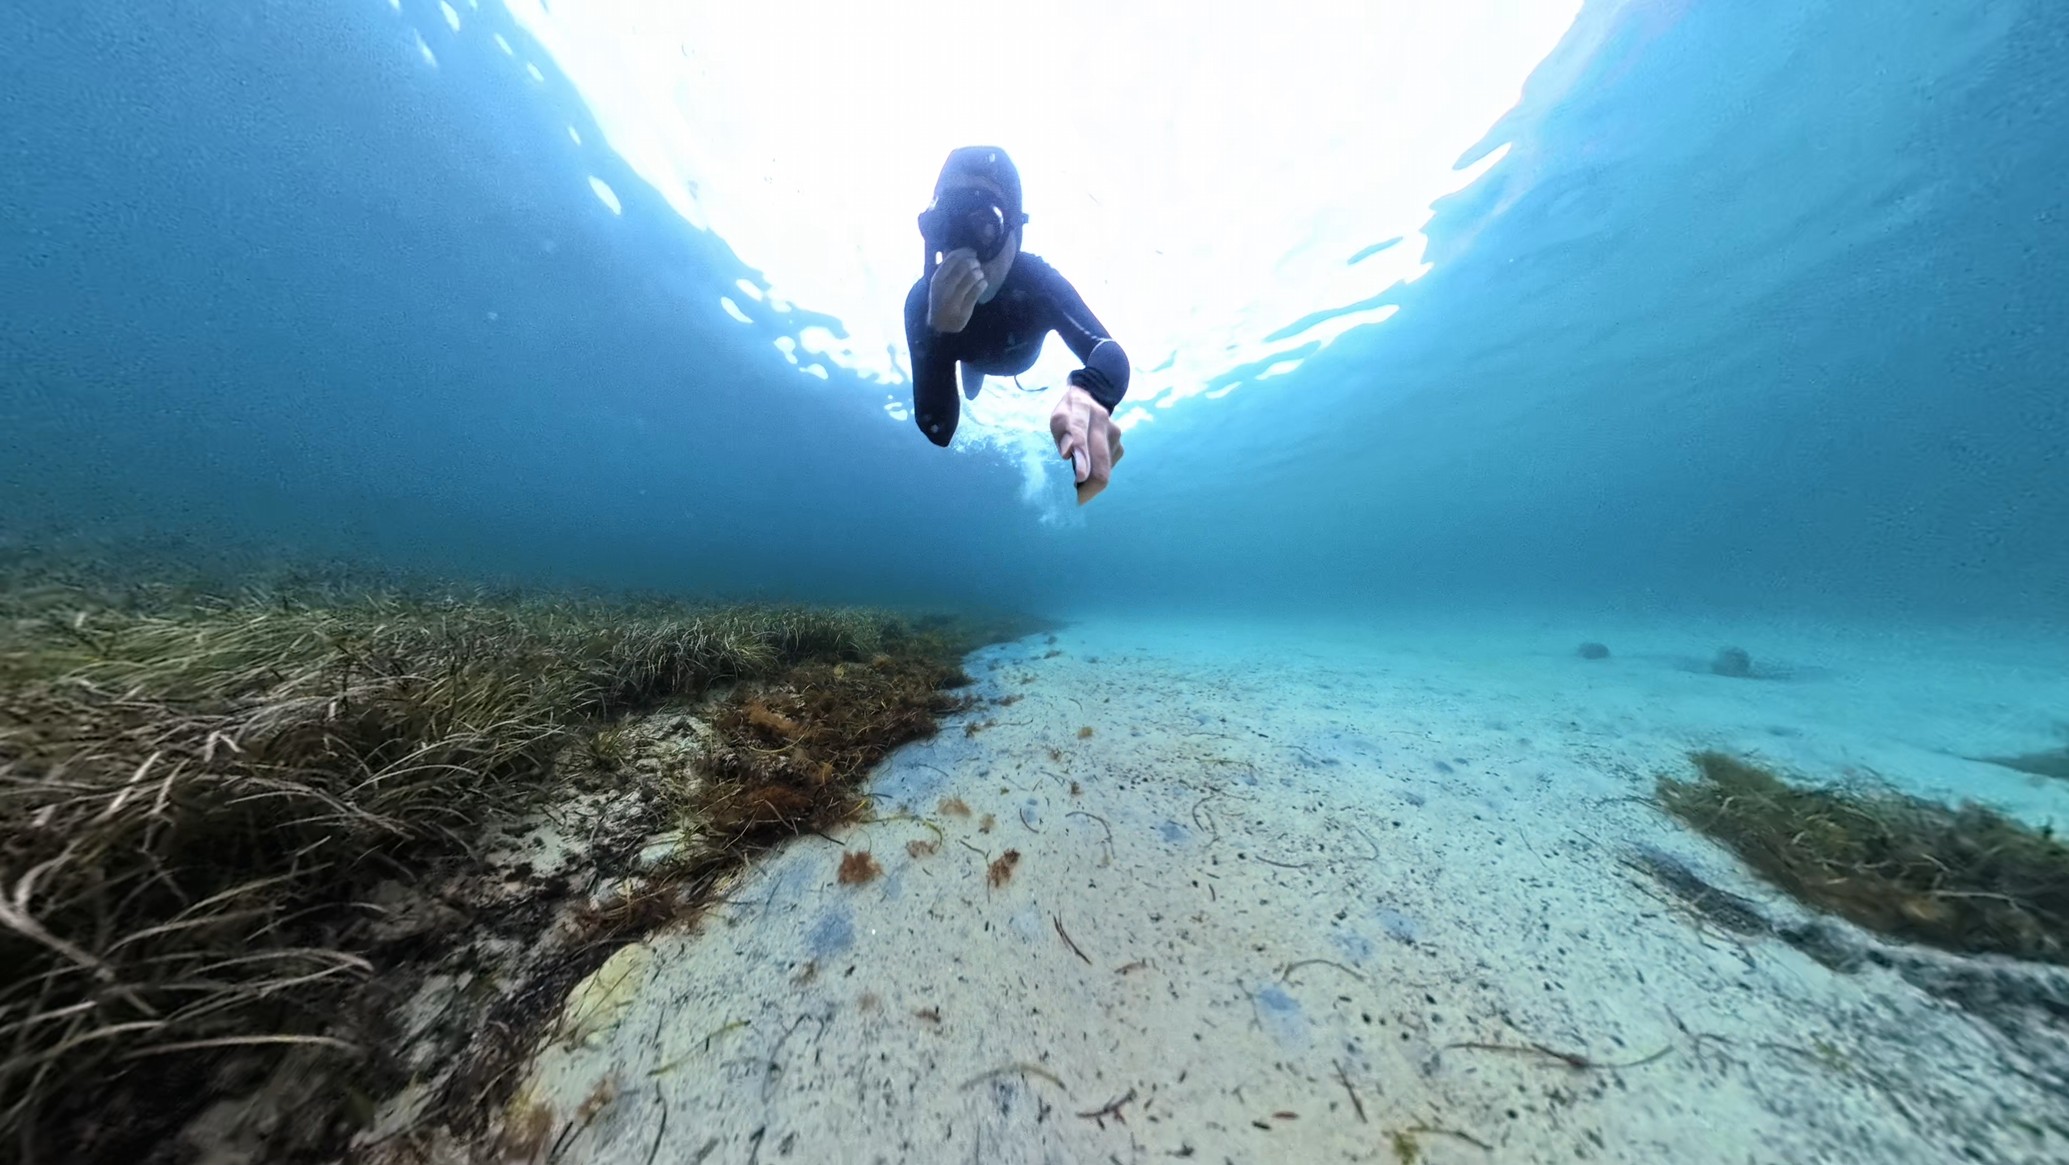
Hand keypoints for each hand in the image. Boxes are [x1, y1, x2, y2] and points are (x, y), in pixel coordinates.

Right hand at [925, 247, 986, 332]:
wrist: (939, 325)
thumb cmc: (941, 299)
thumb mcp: (939, 283)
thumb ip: (946, 268)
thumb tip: (955, 248)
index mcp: (937, 279)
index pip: (952, 258)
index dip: (965, 252)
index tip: (972, 252)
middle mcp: (944, 289)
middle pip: (965, 266)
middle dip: (974, 262)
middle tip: (977, 264)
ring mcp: (953, 300)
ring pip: (972, 277)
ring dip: (979, 273)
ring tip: (979, 274)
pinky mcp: (964, 310)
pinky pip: (978, 290)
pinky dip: (983, 284)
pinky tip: (982, 283)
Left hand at [1049, 385, 1125, 504]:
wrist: (1091, 397)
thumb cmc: (1068, 412)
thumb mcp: (1057, 417)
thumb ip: (1061, 433)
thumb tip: (1068, 454)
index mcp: (1082, 409)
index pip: (1080, 433)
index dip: (1082, 456)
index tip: (1080, 478)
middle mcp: (1102, 421)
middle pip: (1101, 460)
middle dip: (1090, 486)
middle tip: (1077, 500)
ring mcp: (1115, 435)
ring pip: (1105, 469)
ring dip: (1091, 481)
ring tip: (1078, 481)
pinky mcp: (1120, 447)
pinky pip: (1107, 468)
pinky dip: (1096, 474)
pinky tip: (1087, 468)